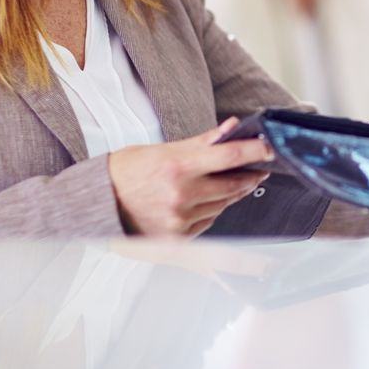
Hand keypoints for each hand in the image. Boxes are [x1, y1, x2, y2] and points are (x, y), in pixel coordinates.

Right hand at [107, 118, 273, 236]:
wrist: (96, 205)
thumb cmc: (126, 172)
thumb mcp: (161, 149)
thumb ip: (201, 142)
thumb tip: (231, 127)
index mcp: (177, 167)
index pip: (229, 157)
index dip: (256, 153)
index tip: (272, 149)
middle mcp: (180, 196)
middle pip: (232, 186)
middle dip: (249, 176)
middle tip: (259, 169)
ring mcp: (179, 221)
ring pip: (222, 206)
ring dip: (231, 194)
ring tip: (231, 183)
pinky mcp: (176, 241)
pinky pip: (207, 224)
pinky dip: (212, 211)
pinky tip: (206, 202)